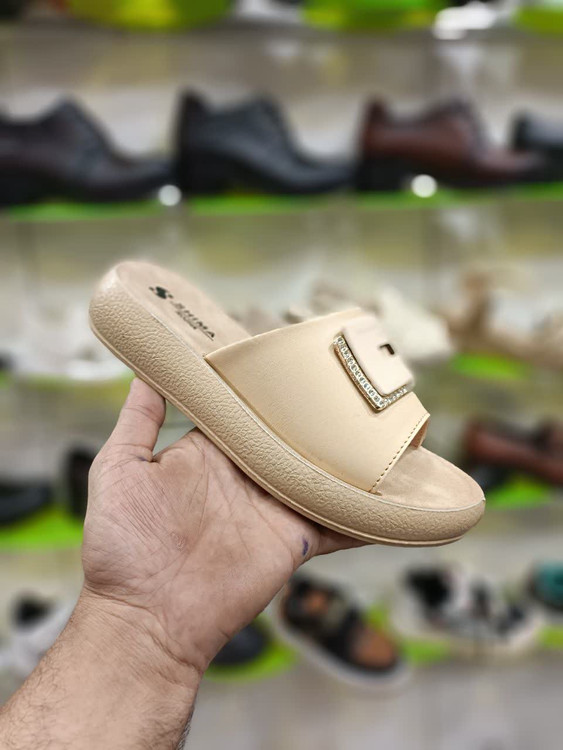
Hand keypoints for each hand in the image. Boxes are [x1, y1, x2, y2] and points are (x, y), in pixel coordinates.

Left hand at [82, 378, 360, 676]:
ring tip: (380, 426)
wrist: (145, 618)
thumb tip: (147, 369)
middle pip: (287, 439)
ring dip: (345, 459)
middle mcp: (244, 477)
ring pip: (316, 475)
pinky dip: (363, 514)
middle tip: (347, 382)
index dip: (263, 389)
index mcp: (207, 454)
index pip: (242, 413)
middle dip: (313, 417)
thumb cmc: (120, 546)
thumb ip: (138, 421)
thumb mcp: (119, 469)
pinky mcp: (293, 539)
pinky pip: (336, 523)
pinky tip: (391, 495)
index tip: (287, 359)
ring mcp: (271, 508)